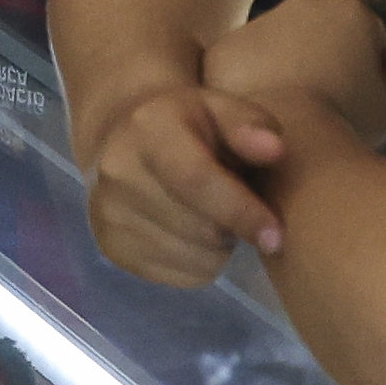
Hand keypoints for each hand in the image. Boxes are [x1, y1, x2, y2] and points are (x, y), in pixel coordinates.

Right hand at [86, 81, 292, 285]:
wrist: (122, 137)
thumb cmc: (186, 123)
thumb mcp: (221, 107)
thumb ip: (250, 124)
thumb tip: (275, 150)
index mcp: (149, 131)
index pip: (196, 180)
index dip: (241, 211)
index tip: (276, 235)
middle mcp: (119, 173)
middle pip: (202, 228)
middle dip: (234, 225)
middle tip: (235, 203)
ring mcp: (109, 214)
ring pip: (197, 259)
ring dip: (219, 246)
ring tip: (211, 214)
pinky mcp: (112, 248)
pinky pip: (182, 276)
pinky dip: (200, 262)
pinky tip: (190, 232)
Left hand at [202, 0, 385, 146]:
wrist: (278, 136)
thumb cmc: (347, 120)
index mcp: (351, 12)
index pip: (371, 33)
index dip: (370, 70)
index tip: (362, 100)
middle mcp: (304, 4)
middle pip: (324, 33)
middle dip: (327, 61)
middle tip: (328, 108)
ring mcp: (259, 22)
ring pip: (281, 44)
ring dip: (287, 68)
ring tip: (293, 115)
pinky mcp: (224, 47)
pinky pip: (246, 62)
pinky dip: (253, 80)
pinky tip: (260, 113)